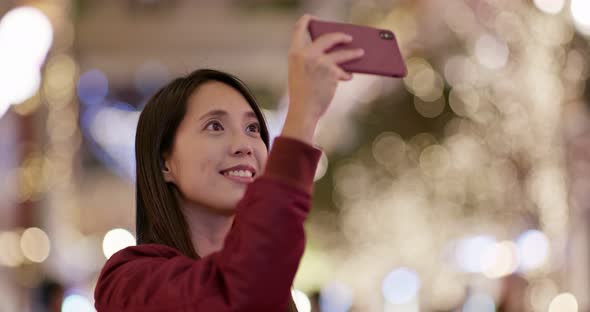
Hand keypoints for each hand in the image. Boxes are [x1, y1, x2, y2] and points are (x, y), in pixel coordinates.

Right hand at [282, 14, 363, 143]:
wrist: (303, 111)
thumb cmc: (301, 95)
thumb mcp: (300, 73)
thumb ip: (310, 61)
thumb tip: (333, 53)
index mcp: (295, 53)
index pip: (298, 29)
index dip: (306, 21)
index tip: (312, 17)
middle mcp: (307, 54)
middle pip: (327, 37)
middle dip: (340, 36)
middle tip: (348, 37)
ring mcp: (320, 62)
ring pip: (342, 53)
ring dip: (353, 53)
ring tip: (361, 53)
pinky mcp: (332, 71)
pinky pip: (343, 70)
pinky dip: (346, 74)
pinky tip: (349, 76)